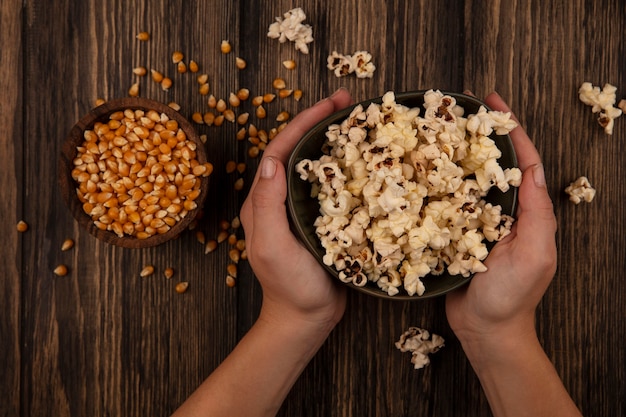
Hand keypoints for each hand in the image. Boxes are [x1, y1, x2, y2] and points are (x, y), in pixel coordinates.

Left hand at [240, 88, 352, 329]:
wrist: (306, 318)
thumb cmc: (289, 286)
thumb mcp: (272, 246)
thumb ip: (267, 206)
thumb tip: (271, 162)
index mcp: (262, 201)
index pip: (281, 151)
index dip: (303, 123)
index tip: (330, 104)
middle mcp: (279, 199)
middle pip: (298, 150)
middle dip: (320, 122)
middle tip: (349, 102)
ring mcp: (300, 208)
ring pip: (315, 164)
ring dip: (334, 140)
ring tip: (359, 121)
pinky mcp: (320, 219)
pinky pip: (331, 185)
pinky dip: (346, 167)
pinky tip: (365, 159)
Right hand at [446, 91, 557, 344]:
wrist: (486, 331)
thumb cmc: (512, 297)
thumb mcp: (534, 254)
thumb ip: (536, 213)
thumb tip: (534, 170)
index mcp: (525, 211)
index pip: (521, 161)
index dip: (509, 128)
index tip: (492, 100)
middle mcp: (501, 212)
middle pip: (491, 164)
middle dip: (477, 134)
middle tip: (457, 108)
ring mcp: (475, 222)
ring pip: (465, 180)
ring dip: (452, 155)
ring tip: (434, 131)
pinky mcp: (453, 235)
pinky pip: (444, 204)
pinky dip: (433, 185)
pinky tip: (417, 173)